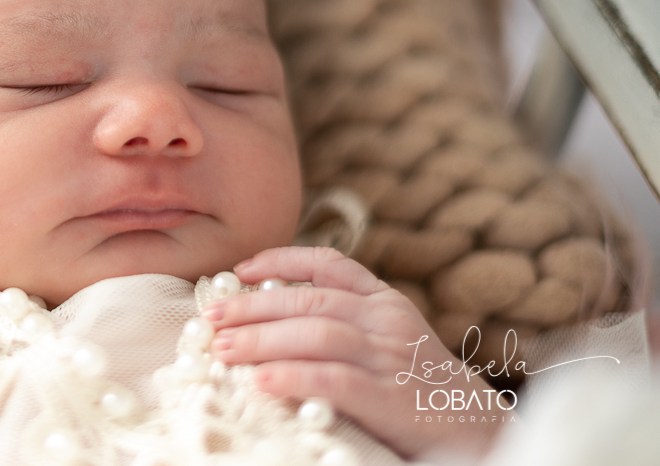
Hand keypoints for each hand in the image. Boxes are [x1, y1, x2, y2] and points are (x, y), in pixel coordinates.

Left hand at [204, 247, 505, 459]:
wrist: (479, 430)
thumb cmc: (418, 387)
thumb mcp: (388, 341)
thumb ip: (343, 324)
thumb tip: (267, 320)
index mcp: (385, 301)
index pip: (329, 265)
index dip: (282, 260)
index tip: (241, 269)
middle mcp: (387, 320)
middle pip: (309, 301)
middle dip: (253, 307)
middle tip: (212, 316)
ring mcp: (390, 358)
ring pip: (316, 333)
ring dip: (262, 339)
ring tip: (223, 348)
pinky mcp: (391, 399)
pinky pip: (333, 379)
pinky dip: (292, 376)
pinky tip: (258, 382)